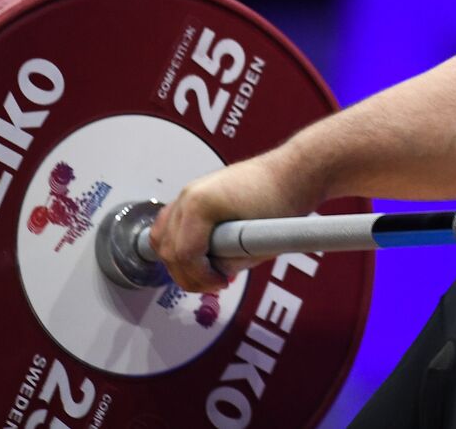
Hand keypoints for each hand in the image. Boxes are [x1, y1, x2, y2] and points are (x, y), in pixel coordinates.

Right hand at [148, 147, 323, 292]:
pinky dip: (178, 243)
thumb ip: (231, 264)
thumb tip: (216, 275)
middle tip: (214, 284)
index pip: (183, 255)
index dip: (201, 277)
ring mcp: (189, 192)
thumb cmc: (283, 197)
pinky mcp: (195, 194)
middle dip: (189, 273)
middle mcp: (188, 195)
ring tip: (205, 272)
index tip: (221, 284)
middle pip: (168, 249)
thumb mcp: (258, 242)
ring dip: (179, 260)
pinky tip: (199, 255)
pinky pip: (171, 224)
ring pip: (162, 237)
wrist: (293, 172)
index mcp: (200, 204)